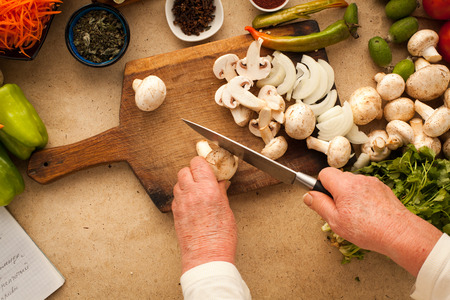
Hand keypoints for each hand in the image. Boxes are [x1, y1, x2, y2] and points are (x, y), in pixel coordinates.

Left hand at [172, 156, 236, 273]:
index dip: (202, 163)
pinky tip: (192, 202)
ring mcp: (181, 203)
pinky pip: (176, 196)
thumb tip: (221, 184)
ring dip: (186, 182)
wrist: (206, 257)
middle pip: (184, 170)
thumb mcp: (227, 211)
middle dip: (193, 171)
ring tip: (197, 190)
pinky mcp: (175, 213)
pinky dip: (182, 195)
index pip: (198, 164)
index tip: (208, 167)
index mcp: (207, 190)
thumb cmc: (220, 238)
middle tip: (203, 178)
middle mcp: (191, 193)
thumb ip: (221, 193)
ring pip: (178, 182)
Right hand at [303, 167, 441, 275]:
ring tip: (356, 215)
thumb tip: (308, 196)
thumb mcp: (335, 221)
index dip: (321, 185)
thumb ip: (319, 205)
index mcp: (344, 185)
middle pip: (339, 178)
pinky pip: (366, 189)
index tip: (324, 198)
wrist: (399, 233)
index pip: (324, 173)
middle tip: (340, 211)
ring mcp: (372, 182)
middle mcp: (358, 179)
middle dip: (336, 192)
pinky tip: (368, 214)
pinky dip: (363, 198)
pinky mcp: (383, 188)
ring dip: (350, 195)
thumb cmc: (367, 229)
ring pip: (353, 184)